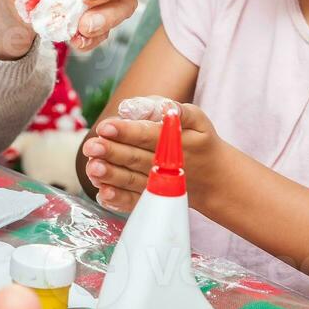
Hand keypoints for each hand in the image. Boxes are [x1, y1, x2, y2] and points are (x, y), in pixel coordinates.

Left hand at [81, 102, 229, 214]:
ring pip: (134, 180)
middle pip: (136, 158)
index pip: (148, 135)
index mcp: (177, 142)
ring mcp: (160, 184)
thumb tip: (159, 106)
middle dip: (112, 152)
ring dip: (112, 175)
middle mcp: (167, 165)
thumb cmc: (199, 140)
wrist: (216, 178)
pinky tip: (103, 193)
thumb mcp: (197, 120)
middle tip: (92, 146)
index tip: (106, 127)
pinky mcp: (155, 198)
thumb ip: (176, 110)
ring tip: (92, 168)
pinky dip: (120, 199)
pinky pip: (138, 201)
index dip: (127, 131)